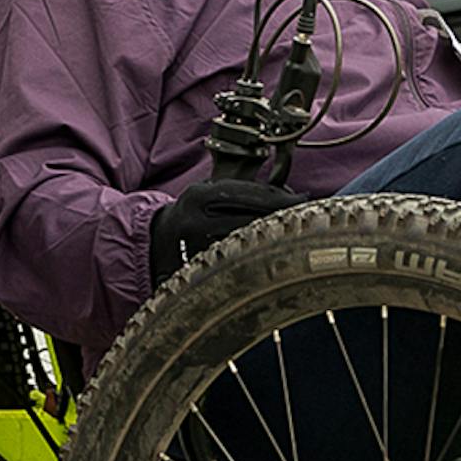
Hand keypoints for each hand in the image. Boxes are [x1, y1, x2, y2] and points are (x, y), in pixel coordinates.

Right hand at [151, 176, 304, 287]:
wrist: (156, 240)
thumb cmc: (192, 214)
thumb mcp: (208, 193)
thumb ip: (240, 193)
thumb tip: (287, 195)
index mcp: (199, 195)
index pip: (247, 194)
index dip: (278, 196)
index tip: (302, 197)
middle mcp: (196, 219)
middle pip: (249, 217)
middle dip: (279, 216)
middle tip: (304, 216)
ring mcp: (196, 246)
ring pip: (245, 240)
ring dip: (271, 237)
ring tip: (292, 233)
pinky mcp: (200, 268)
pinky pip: (235, 261)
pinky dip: (255, 256)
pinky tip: (271, 253)